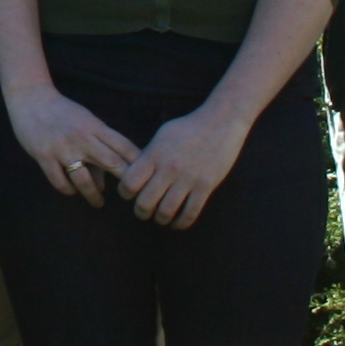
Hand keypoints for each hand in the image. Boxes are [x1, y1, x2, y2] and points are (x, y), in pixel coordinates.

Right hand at [3, 84, 143, 205]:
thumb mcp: (85, 123)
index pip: (125, 147)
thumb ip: (98, 148)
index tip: (147, 180)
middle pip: (111, 163)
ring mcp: (62, 148)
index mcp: (95, 126)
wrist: (31, 97)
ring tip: (98, 203)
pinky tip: (72, 191)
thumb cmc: (62, 112)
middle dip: (125, 182)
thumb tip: (105, 183)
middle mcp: (82, 137)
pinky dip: (68, 190)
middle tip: (132, 197)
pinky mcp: (43, 156)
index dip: (139, 164)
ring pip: (84, 179)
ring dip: (93, 195)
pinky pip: (60, 182)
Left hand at [114, 100, 251, 228]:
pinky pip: (190, 213)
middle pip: (145, 202)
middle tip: (143, 212)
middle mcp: (169, 168)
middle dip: (141, 211)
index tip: (129, 194)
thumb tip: (136, 174)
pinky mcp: (206, 186)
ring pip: (166, 211)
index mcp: (155, 154)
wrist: (220, 122)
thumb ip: (149, 156)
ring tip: (160, 218)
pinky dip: (181, 223)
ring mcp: (188, 178)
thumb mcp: (162, 136)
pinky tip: (177, 223)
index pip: (130, 183)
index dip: (125, 193)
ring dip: (160, 219)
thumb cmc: (188, 128)